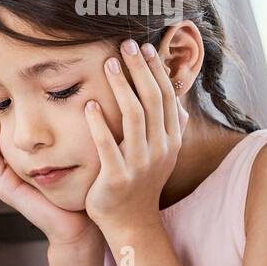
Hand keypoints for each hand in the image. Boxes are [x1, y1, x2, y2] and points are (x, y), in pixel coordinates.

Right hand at [0, 92, 99, 246]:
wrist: (79, 222)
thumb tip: (78, 94)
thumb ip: (68, 127)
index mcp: (22, 154)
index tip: (3, 81)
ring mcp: (4, 175)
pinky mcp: (5, 186)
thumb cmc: (82, 184)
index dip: (0, 103)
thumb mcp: (73, 148)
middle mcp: (9, 163)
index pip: (3, 122)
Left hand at [83, 39, 187, 230]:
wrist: (131, 221)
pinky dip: (99, 124)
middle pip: (153, 100)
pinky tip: (89, 104)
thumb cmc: (142, 181)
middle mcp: (160, 149)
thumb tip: (178, 98)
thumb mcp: (162, 153)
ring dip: (122, 87)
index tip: (144, 47)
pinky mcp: (117, 177)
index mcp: (171, 140)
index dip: (156, 70)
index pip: (166, 96)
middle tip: (126, 44)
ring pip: (134, 117)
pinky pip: (108, 146)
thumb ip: (169, 126)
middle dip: (140, 69)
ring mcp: (140, 164)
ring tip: (108, 63)